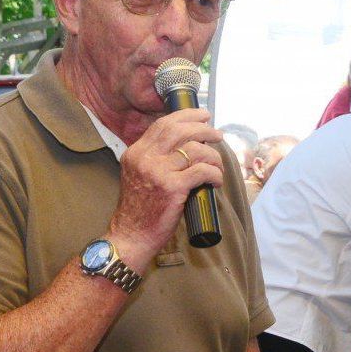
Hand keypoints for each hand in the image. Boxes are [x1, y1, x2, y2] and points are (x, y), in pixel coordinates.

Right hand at [108, 109, 225, 261]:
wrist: (131, 235)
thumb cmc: (141, 209)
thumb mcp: (139, 176)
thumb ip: (155, 159)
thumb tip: (187, 144)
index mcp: (136, 153)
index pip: (162, 125)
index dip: (186, 116)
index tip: (202, 116)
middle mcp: (145, 158)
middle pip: (179, 131)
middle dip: (203, 128)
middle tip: (217, 135)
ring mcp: (158, 172)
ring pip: (195, 150)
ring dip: (213, 155)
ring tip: (218, 165)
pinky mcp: (172, 188)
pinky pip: (202, 171)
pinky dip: (215, 173)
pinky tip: (216, 181)